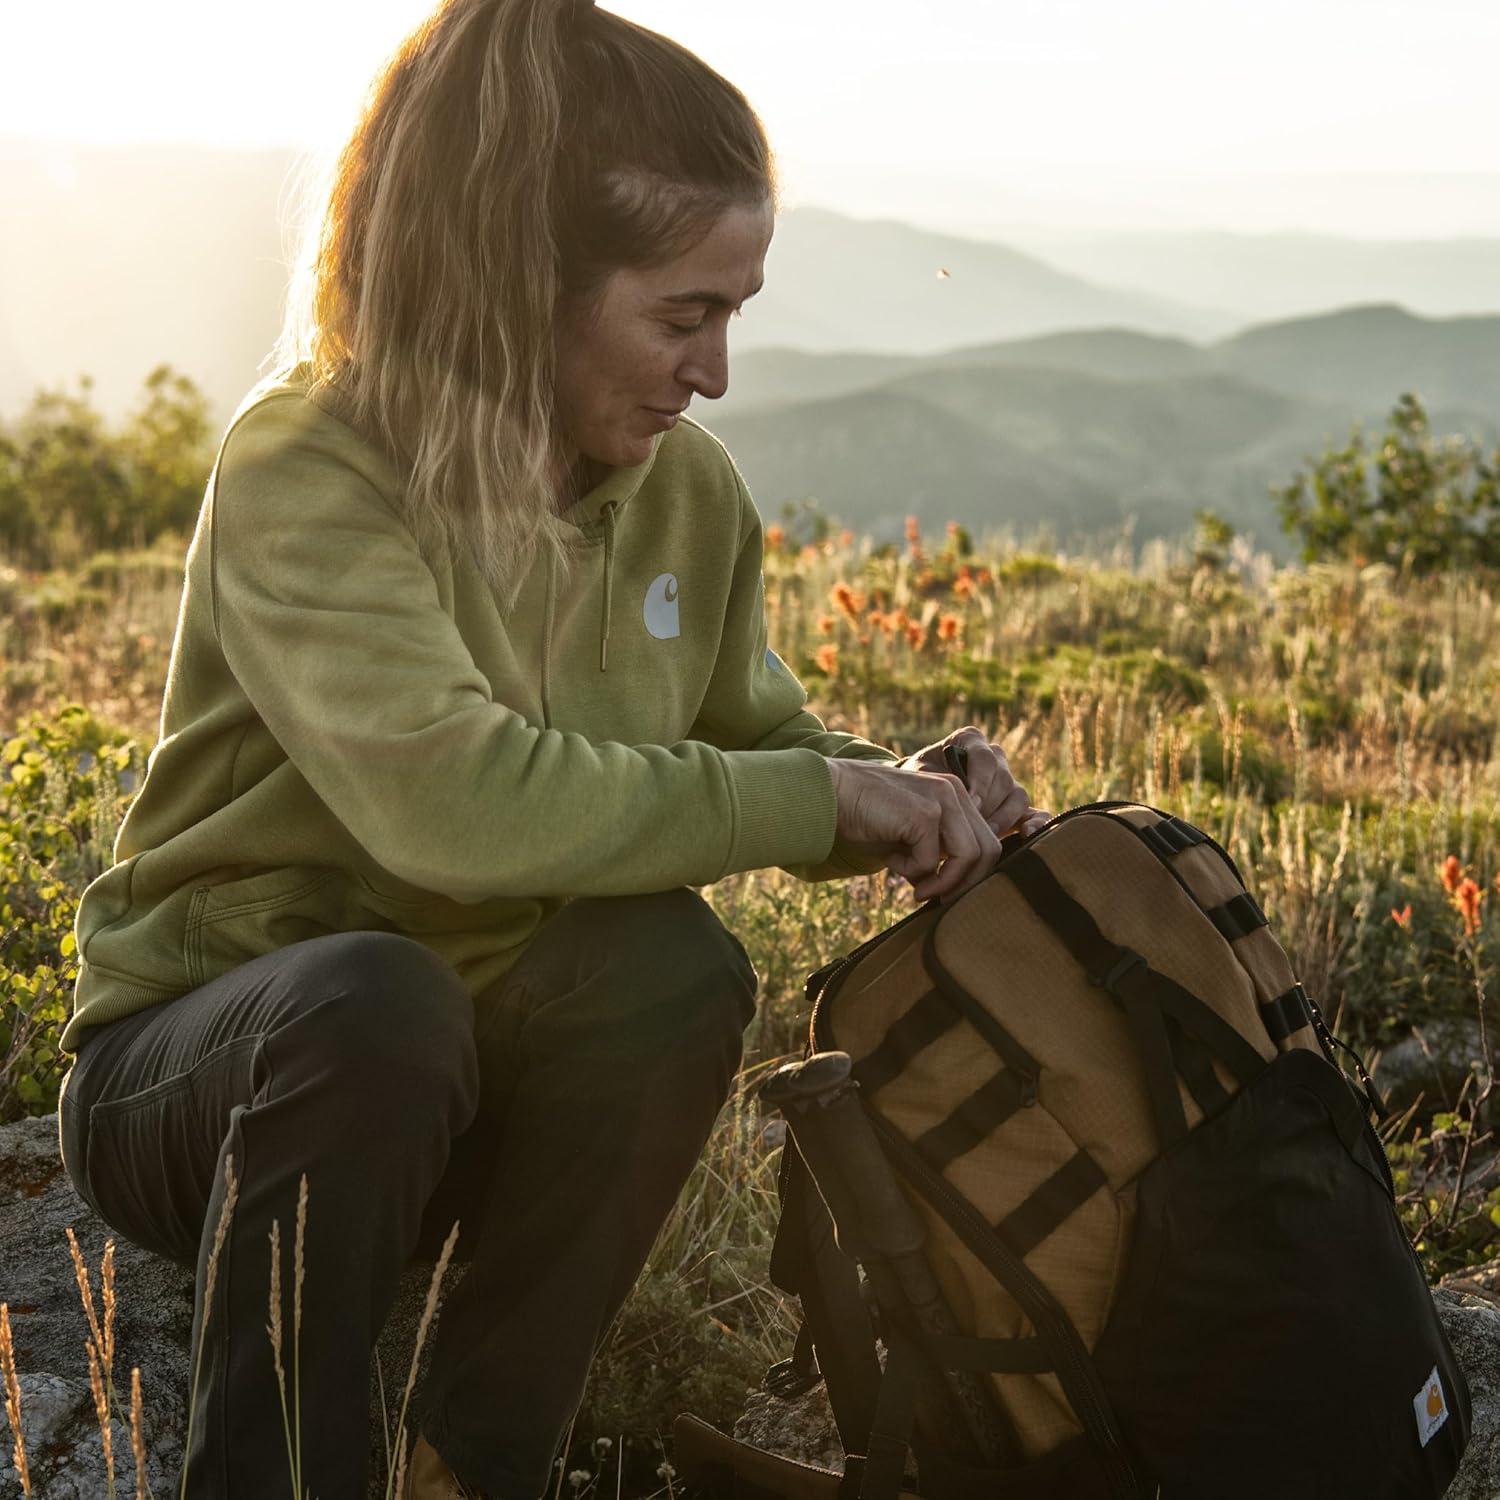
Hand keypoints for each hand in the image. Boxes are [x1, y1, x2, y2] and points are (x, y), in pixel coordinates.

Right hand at [827, 758, 1003, 904]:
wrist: (829, 794)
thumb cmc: (865, 817)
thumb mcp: (908, 838)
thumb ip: (934, 855)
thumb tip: (948, 891)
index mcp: (955, 795)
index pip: (986, 841)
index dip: (971, 874)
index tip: (942, 892)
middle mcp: (955, 792)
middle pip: (988, 850)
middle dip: (965, 884)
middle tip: (936, 899)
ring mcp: (942, 799)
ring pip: (969, 856)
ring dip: (944, 882)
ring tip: (918, 890)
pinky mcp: (924, 813)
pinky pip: (931, 860)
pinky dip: (912, 871)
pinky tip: (891, 861)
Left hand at [899, 726, 1050, 838]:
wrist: (919, 803)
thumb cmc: (917, 786)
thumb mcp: (919, 777)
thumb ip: (935, 780)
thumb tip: (959, 798)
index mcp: (970, 740)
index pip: (985, 757)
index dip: (980, 781)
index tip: (969, 802)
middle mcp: (993, 756)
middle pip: (1003, 778)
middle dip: (989, 803)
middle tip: (973, 823)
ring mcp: (1007, 780)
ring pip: (1018, 795)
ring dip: (1003, 817)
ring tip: (985, 834)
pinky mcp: (1015, 806)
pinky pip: (1036, 811)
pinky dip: (1036, 822)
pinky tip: (1028, 834)